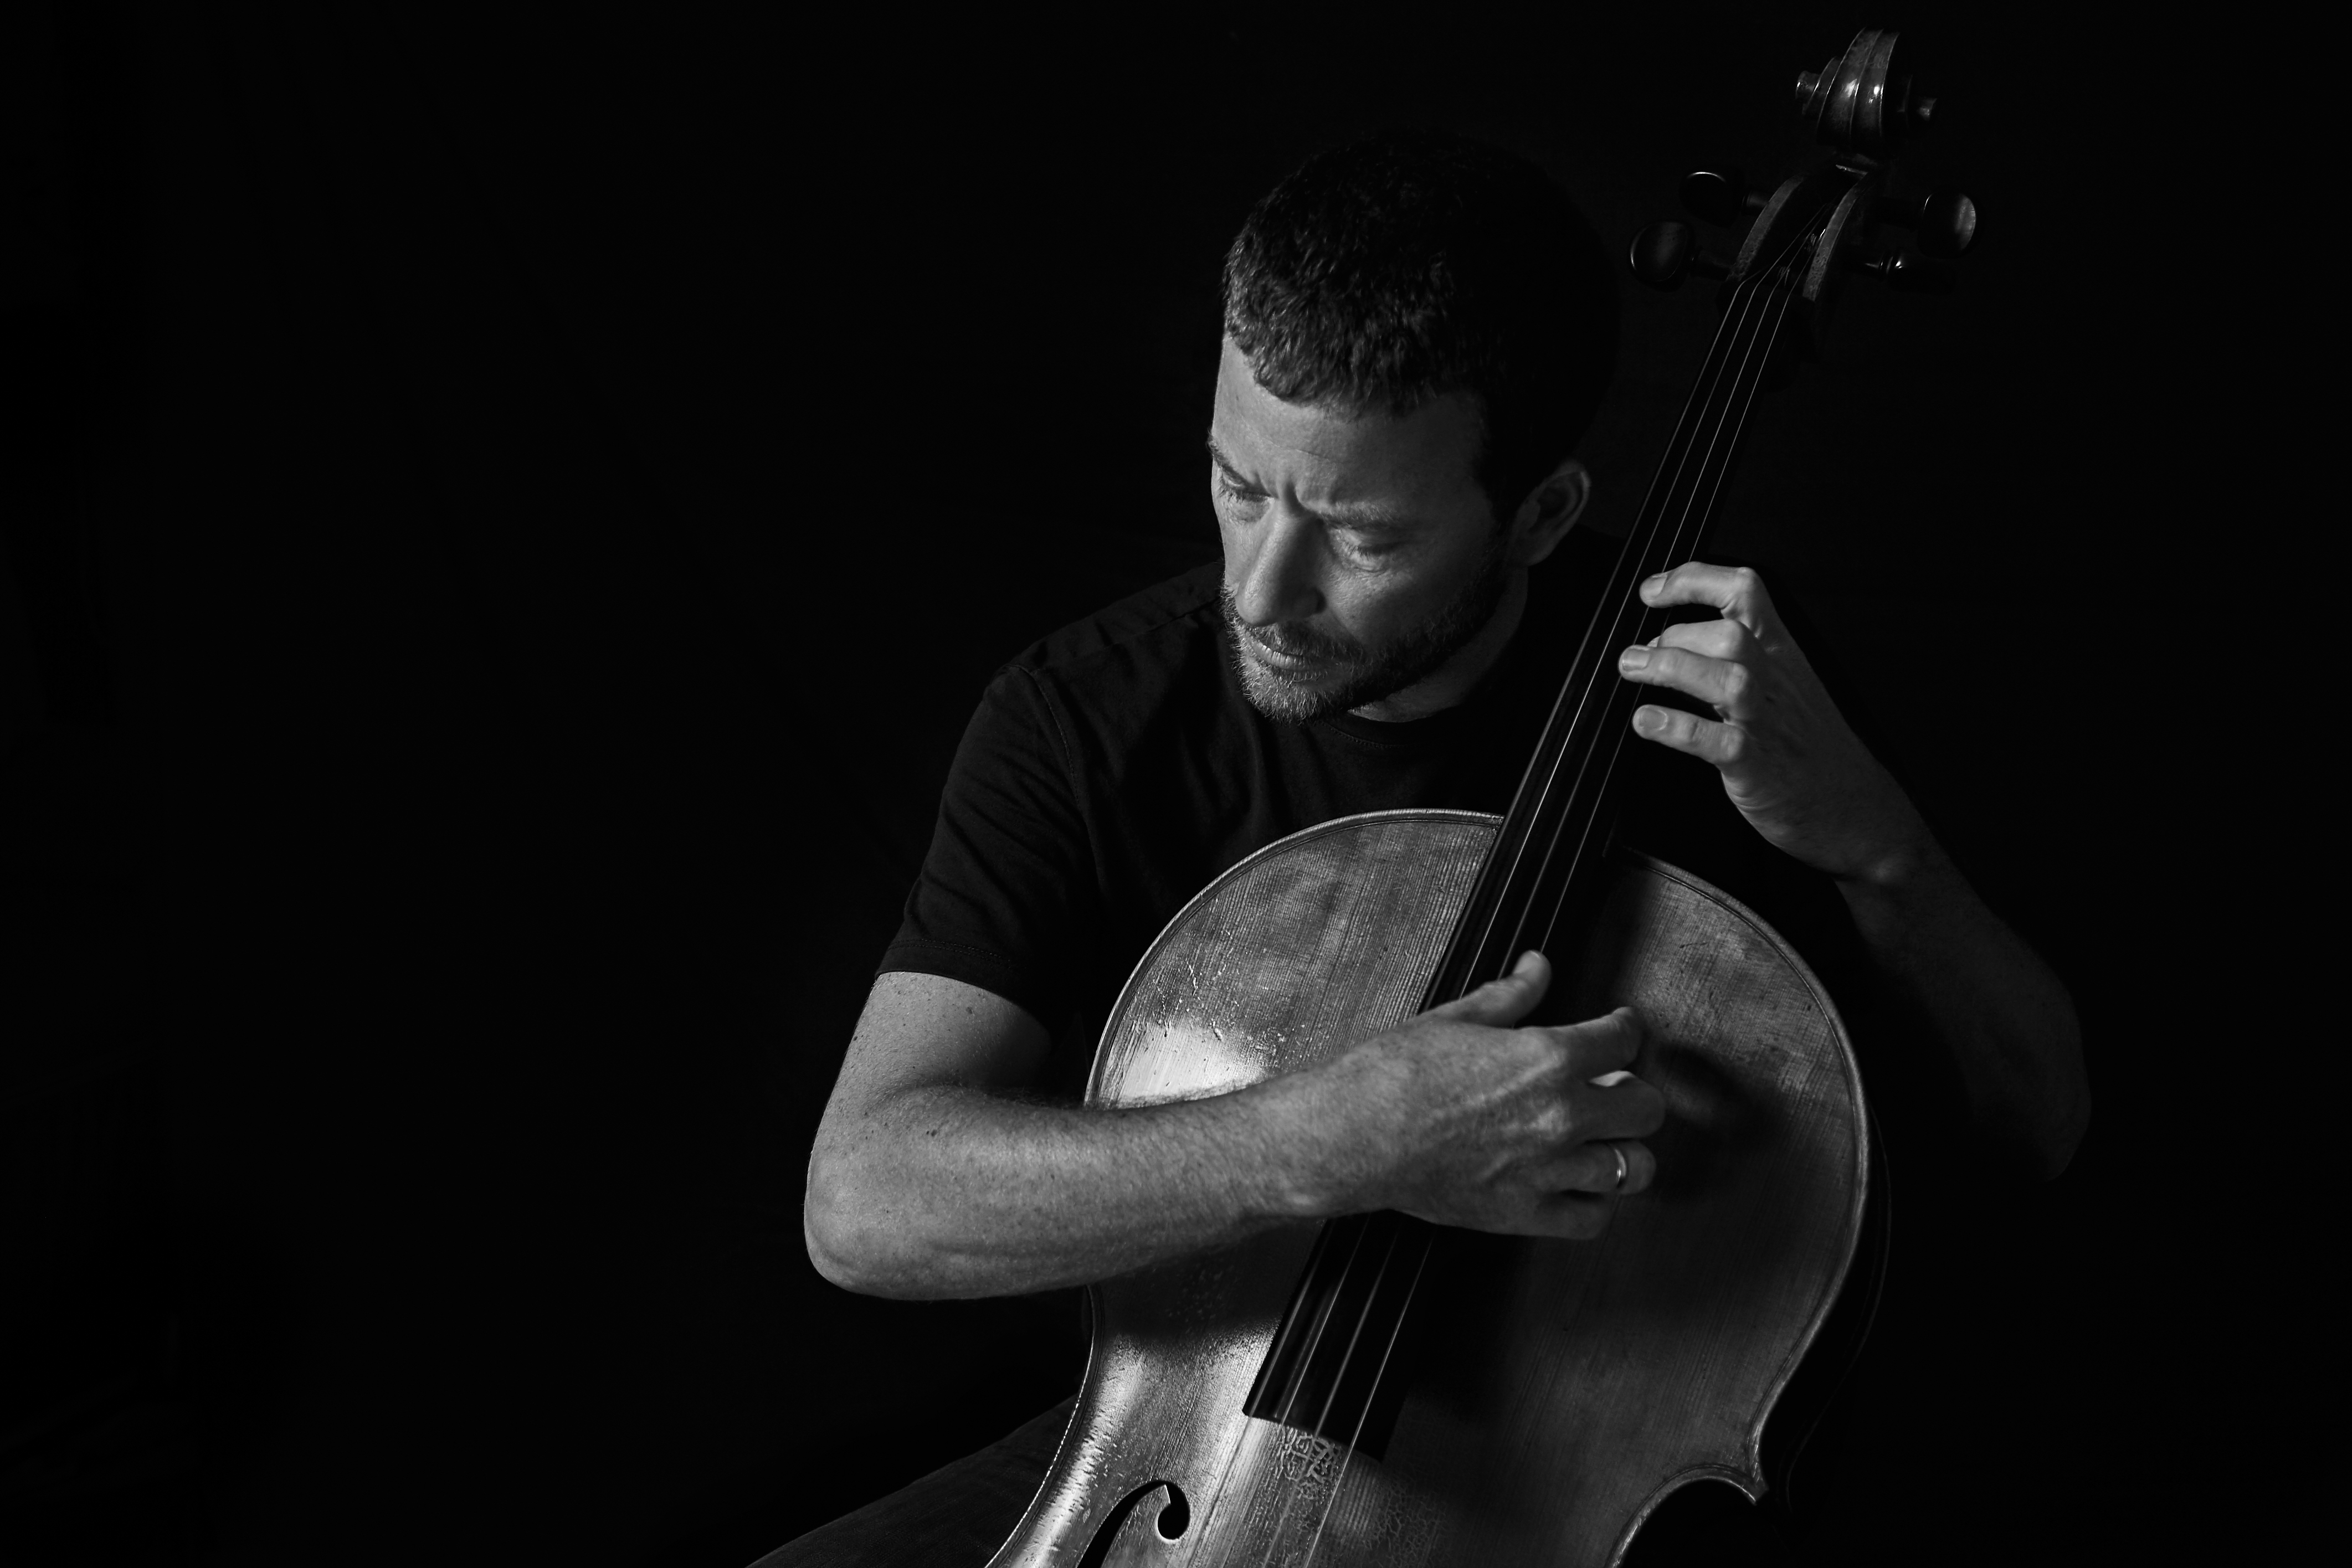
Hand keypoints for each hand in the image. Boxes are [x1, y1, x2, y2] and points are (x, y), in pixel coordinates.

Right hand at [1300, 952, 1663, 1239]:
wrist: (1350, 1135)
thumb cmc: (1390, 1077)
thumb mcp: (1453, 1019)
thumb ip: (1509, 996)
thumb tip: (1537, 968)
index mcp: (1547, 1058)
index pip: (1624, 1042)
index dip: (1624, 1031)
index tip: (1619, 1031)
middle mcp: (1560, 1115)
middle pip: (1646, 1109)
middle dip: (1633, 1093)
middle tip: (1612, 1088)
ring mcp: (1546, 1169)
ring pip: (1632, 1170)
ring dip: (1622, 1152)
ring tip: (1602, 1142)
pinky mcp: (1524, 1213)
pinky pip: (1592, 1219)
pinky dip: (1593, 1204)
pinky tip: (1576, 1187)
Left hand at [1618, 561, 1927, 883]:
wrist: (1855, 808)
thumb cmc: (1809, 747)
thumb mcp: (1781, 684)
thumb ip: (1736, 657)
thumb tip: (1670, 642)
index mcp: (1781, 654)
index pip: (1744, 593)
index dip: (1694, 580)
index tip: (1653, 591)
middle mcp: (1775, 682)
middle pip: (1730, 634)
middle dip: (1675, 634)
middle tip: (1636, 654)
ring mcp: (1768, 725)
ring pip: (1727, 678)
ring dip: (1672, 668)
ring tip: (1634, 669)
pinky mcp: (1758, 769)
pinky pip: (1719, 741)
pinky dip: (1678, 728)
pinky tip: (1648, 722)